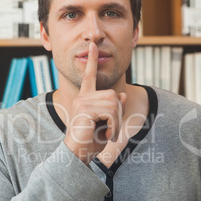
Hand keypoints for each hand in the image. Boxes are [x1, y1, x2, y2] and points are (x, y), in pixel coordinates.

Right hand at [64, 42, 126, 164]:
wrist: (78, 154)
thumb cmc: (91, 142)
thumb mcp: (107, 124)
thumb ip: (114, 109)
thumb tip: (121, 95)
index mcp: (85, 99)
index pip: (89, 76)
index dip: (93, 61)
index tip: (93, 46)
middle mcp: (82, 97)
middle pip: (113, 95)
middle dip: (118, 114)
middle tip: (111, 130)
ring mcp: (83, 101)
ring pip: (114, 103)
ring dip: (117, 122)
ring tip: (108, 134)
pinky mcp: (85, 108)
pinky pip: (111, 111)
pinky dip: (114, 125)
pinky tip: (107, 134)